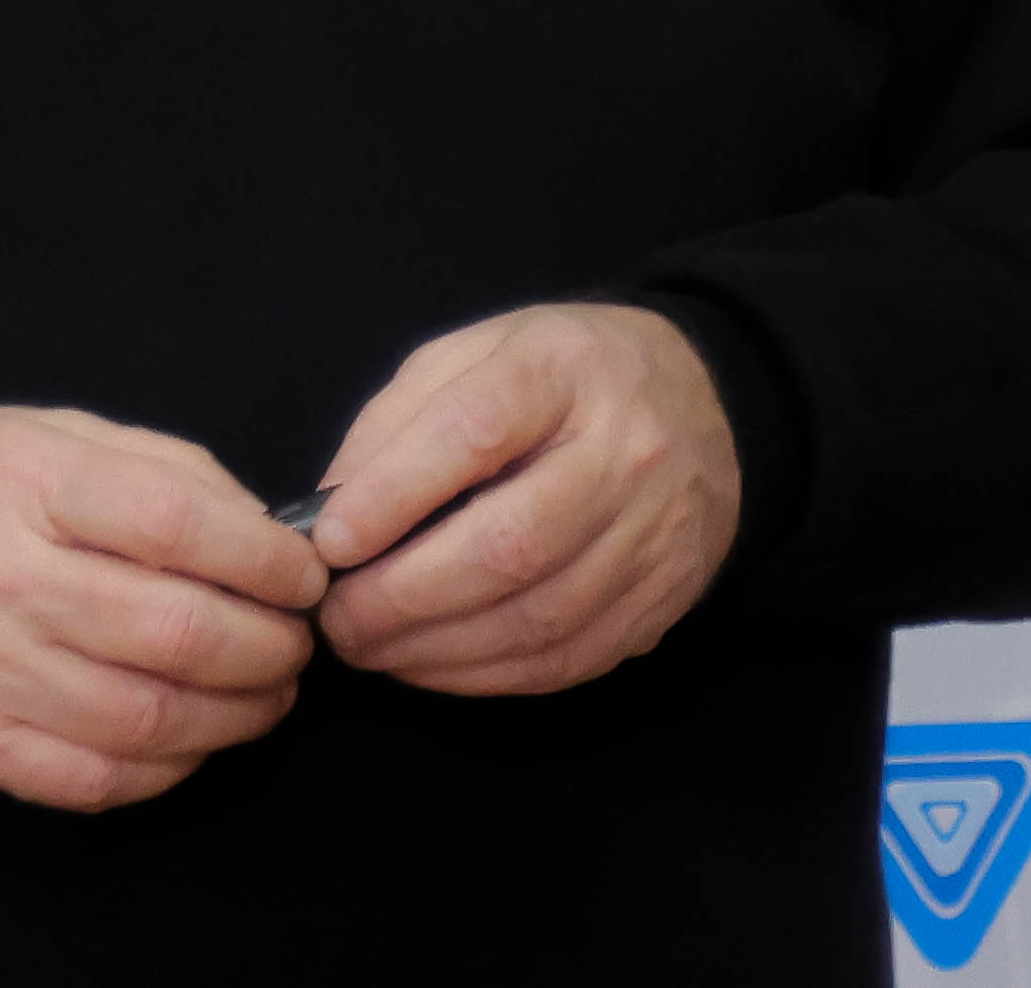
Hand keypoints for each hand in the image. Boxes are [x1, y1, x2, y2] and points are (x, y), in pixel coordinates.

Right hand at [0, 405, 327, 810]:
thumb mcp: (52, 433)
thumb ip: (163, 470)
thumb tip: (265, 531)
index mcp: (33, 482)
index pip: (178, 524)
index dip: (266, 558)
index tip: (304, 573)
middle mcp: (7, 580)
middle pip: (176, 632)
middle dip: (268, 647)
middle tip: (297, 642)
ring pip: (147, 718)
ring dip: (236, 716)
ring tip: (268, 695)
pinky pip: (94, 780)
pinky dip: (167, 770)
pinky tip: (195, 739)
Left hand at [306, 303, 742, 695]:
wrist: (700, 403)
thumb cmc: (559, 381)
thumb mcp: (474, 355)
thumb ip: (398, 422)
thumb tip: (330, 516)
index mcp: (565, 367)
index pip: (477, 430)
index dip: (393, 494)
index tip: (330, 543)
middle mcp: (625, 448)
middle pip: (510, 543)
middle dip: (402, 598)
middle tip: (336, 621)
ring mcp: (655, 531)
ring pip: (537, 618)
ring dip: (433, 649)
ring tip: (370, 647)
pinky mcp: (663, 598)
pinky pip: (564, 659)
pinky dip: (482, 675)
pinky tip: (431, 662)